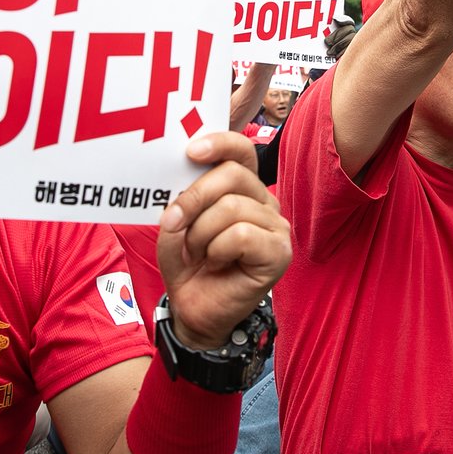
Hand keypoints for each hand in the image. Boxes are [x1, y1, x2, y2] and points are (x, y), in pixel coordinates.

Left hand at [157, 132, 290, 349]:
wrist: (192, 310)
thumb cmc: (188, 264)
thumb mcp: (175, 223)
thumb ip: (182, 197)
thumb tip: (184, 177)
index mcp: (242, 187)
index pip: (241, 150)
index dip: (219, 143)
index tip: (190, 151)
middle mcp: (264, 201)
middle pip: (233, 174)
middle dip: (194, 197)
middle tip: (173, 222)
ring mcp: (276, 227)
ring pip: (232, 207)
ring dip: (200, 233)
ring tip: (196, 252)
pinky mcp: (279, 253)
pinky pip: (242, 235)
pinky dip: (217, 249)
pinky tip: (216, 263)